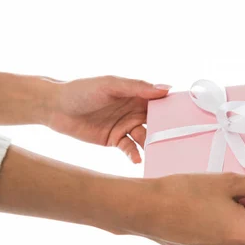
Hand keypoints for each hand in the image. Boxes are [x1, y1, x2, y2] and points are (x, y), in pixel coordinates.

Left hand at [0, 70, 169, 162]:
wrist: (54, 108)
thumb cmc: (82, 90)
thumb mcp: (110, 85)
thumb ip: (137, 87)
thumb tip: (166, 88)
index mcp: (137, 94)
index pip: (161, 102)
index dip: (174, 108)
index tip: (190, 117)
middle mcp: (135, 110)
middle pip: (157, 122)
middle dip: (167, 131)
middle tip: (179, 141)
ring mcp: (125, 126)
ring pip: (146, 138)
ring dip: (152, 145)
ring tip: (159, 153)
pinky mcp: (115, 140)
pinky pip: (130, 149)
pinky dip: (135, 154)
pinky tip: (138, 159)